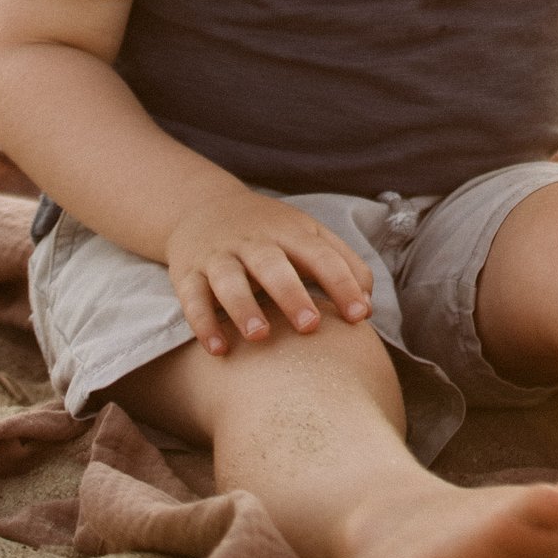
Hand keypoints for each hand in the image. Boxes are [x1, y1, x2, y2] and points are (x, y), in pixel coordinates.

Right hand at [164, 186, 374, 354]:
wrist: (203, 207)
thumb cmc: (269, 232)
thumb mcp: (307, 234)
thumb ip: (341, 263)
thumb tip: (369, 304)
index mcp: (290, 231)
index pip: (321, 255)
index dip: (342, 284)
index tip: (360, 316)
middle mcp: (254, 242)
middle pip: (273, 265)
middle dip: (291, 295)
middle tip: (310, 326)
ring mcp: (219, 256)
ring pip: (229, 280)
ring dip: (244, 307)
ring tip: (259, 336)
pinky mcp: (188, 273)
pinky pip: (193, 298)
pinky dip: (203, 323)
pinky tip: (218, 349)